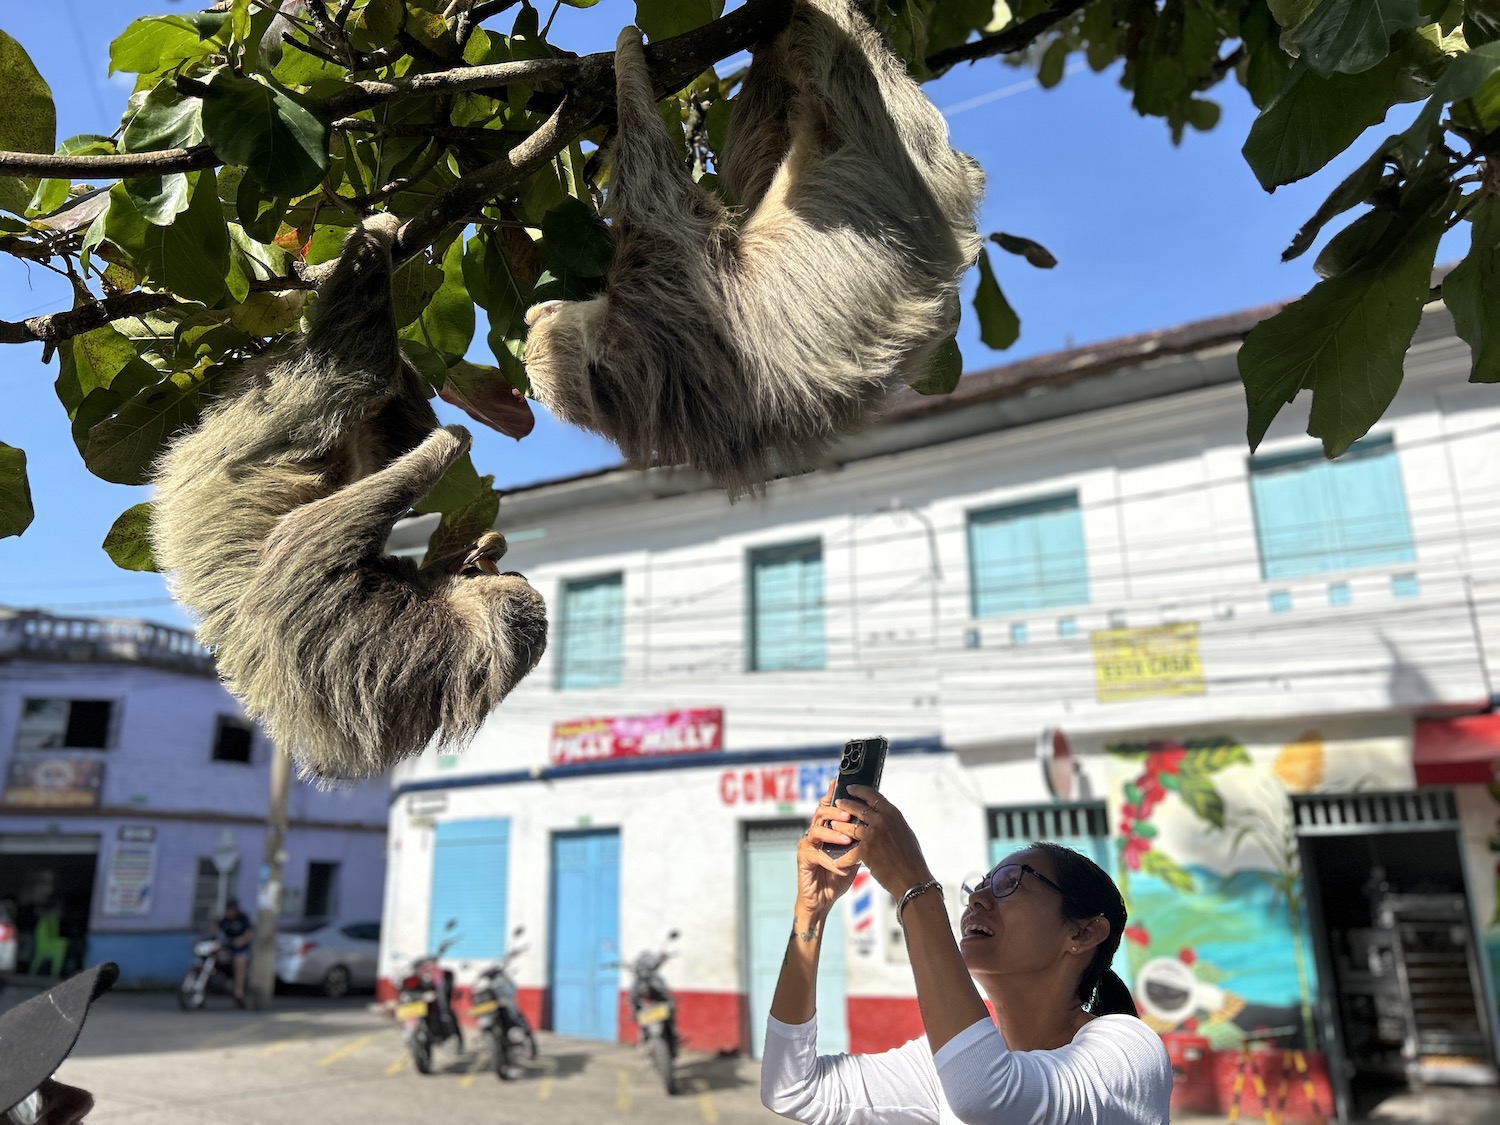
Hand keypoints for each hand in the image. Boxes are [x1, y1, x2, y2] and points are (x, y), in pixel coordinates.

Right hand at [794, 781, 858, 921]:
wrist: (823, 900)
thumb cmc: (838, 876)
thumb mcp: (853, 854)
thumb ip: (860, 838)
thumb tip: (877, 822)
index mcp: (826, 828)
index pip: (829, 807)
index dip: (832, 794)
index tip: (839, 783)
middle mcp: (814, 833)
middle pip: (821, 813)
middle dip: (836, 812)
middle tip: (849, 814)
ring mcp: (807, 845)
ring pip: (817, 832)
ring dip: (833, 835)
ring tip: (848, 839)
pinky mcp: (803, 859)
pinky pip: (816, 856)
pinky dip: (831, 862)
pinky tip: (842, 868)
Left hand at [836, 785, 932, 896]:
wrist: (912, 878)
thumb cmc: (912, 858)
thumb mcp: (904, 832)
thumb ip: (891, 823)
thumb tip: (880, 816)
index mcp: (893, 814)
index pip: (873, 796)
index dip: (859, 790)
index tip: (850, 788)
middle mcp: (882, 820)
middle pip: (858, 808)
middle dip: (845, 805)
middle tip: (837, 803)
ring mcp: (873, 834)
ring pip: (850, 827)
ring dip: (839, 826)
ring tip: (832, 825)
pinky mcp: (866, 850)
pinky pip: (850, 852)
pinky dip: (843, 858)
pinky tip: (836, 861)